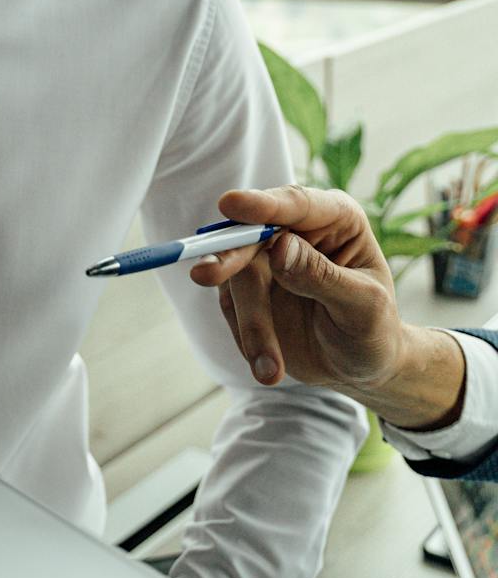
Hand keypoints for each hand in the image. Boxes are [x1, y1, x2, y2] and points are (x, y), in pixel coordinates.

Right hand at [187, 185, 464, 427]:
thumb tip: (278, 246)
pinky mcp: (247, 290)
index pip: (296, 205)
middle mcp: (296, 231)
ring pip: (237, 279)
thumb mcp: (363, 307)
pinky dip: (247, 340)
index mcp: (336, 218)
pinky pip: (233, 309)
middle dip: (228, 258)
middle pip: (251, 235)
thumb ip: (322, 276)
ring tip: (271, 372)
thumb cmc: (374, 331)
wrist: (359, 368)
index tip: (229, 204)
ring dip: (251, 326)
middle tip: (203, 275)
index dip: (262, 204)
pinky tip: (268, 368)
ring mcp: (267, 259)